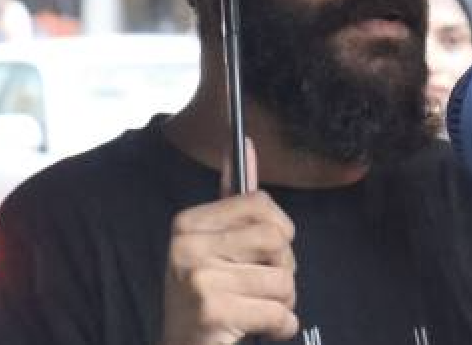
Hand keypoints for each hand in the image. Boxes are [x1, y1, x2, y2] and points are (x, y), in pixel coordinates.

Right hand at [160, 141, 297, 344]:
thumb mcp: (214, 248)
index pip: (259, 202)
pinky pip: (278, 311)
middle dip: (284, 269)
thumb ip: (234, 201)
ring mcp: (199, 278)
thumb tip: (245, 145)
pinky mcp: (213, 311)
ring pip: (283, 278)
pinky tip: (263, 331)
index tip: (268, 253)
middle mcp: (187, 246)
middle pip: (277, 239)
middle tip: (262, 289)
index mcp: (188, 223)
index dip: (280, 231)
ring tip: (258, 312)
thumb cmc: (206, 300)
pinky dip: (281, 327)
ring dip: (283, 303)